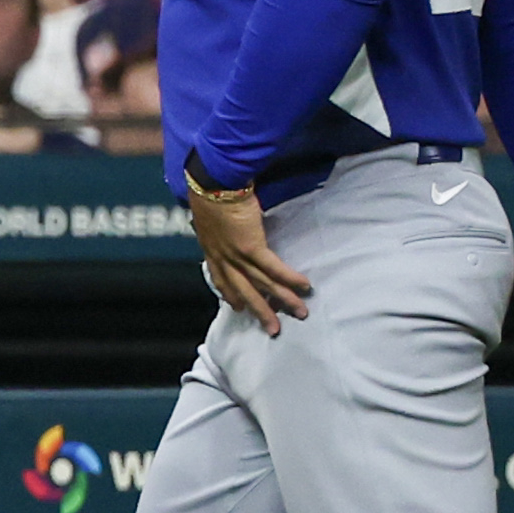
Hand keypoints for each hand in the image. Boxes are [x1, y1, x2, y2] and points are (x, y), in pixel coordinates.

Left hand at [190, 188, 312, 334]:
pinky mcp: (251, 246)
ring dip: (282, 300)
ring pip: (262, 284)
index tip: (238, 308)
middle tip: (273, 329)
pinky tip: (303, 286)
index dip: (230, 295)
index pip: (221, 279)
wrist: (213, 184)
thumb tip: (222, 222)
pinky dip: (288, 278)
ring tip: (299, 312)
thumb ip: (217, 225)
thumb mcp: (209, 214)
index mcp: (212, 249)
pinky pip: (273, 268)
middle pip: (244, 290)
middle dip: (260, 311)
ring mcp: (237, 254)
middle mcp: (223, 257)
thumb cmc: (211, 192)